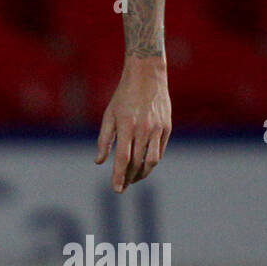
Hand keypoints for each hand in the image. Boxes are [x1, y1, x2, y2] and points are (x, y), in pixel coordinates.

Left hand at [95, 56, 170, 192]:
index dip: (118, 176)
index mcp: (126, 125)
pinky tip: (143, 166)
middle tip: (122, 186)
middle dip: (129, 178)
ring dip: (142, 174)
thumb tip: (99, 162)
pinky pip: (160, 151)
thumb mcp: (109, 115)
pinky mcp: (167, 128)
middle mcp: (143, 129)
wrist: (147, 76)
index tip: (116, 189)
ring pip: (152, 160)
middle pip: (137, 162)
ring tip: (133, 179)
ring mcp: (157, 129)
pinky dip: (151, 162)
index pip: (122, 158)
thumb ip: (104, 139)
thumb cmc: (123, 96)